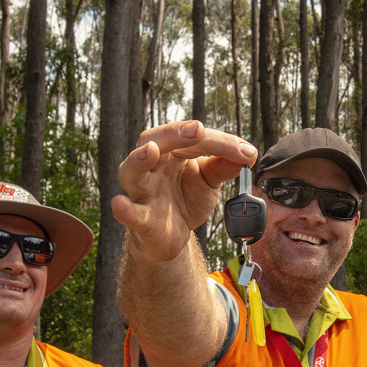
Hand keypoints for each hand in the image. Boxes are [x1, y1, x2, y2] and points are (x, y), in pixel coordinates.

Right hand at [112, 120, 256, 261]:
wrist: (173, 236)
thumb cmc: (185, 200)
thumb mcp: (208, 181)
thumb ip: (223, 167)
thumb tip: (247, 154)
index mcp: (171, 152)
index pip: (193, 139)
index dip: (221, 143)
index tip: (247, 152)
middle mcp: (152, 166)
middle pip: (154, 140)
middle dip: (174, 134)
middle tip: (197, 130)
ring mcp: (143, 191)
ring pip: (132, 170)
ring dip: (139, 159)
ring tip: (150, 151)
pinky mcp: (140, 219)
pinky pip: (130, 213)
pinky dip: (124, 210)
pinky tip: (120, 204)